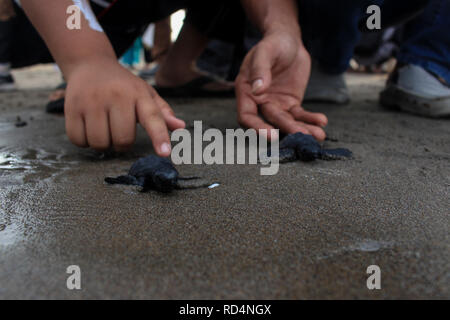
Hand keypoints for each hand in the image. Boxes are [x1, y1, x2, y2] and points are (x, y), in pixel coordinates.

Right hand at [64, 57, 184, 154]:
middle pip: (123, 139)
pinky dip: (84, 142)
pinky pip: (79, 141)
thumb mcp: (146, 94)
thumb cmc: (124, 86)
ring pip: (100, 143)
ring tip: (104, 129)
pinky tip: (88, 128)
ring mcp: (92, 101)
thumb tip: (181, 127)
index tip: (165, 153)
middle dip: (123, 144)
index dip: (159, 137)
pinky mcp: (71, 107)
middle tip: (120, 132)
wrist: (90, 64)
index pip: (153, 118)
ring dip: (103, 144)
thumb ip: (163, 113)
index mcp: (139, 94)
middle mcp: (116, 96)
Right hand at [236, 33, 327, 140]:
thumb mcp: (266, 51)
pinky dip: (310, 119)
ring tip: (318, 135)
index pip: (247, 116)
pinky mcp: (291, 103)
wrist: (288, 40)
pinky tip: (321, 121)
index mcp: (246, 91)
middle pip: (271, 121)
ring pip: (287, 121)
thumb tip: (257, 89)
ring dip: (302, 129)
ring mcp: (276, 104)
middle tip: (302, 135)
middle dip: (287, 129)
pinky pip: (300, 115)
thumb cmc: (273, 43)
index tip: (271, 135)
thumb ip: (260, 68)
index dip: (257, 127)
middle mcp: (259, 101)